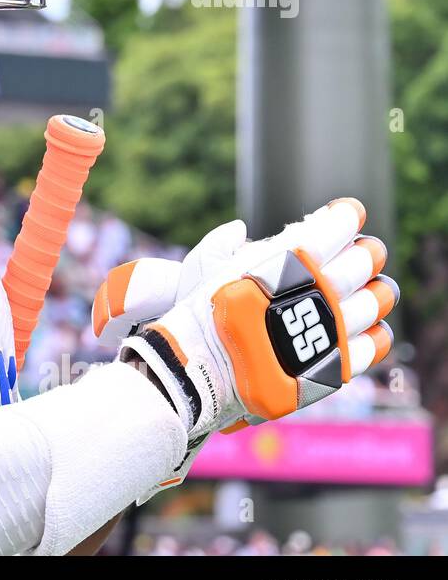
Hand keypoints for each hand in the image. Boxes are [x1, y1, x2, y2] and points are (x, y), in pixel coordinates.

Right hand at [117, 197, 397, 439]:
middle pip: (360, 264)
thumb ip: (224, 242)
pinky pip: (370, 346)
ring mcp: (332, 329)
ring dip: (378, 291)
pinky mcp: (336, 365)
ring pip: (373, 304)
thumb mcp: (203, 264)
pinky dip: (376, 333)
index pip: (335, 228)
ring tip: (376, 287)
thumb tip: (240, 230)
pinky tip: (372, 326)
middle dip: (366, 253)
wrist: (201, 367)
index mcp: (292, 258)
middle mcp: (319, 290)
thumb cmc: (200, 312)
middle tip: (367, 250)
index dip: (346, 217)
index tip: (350, 212)